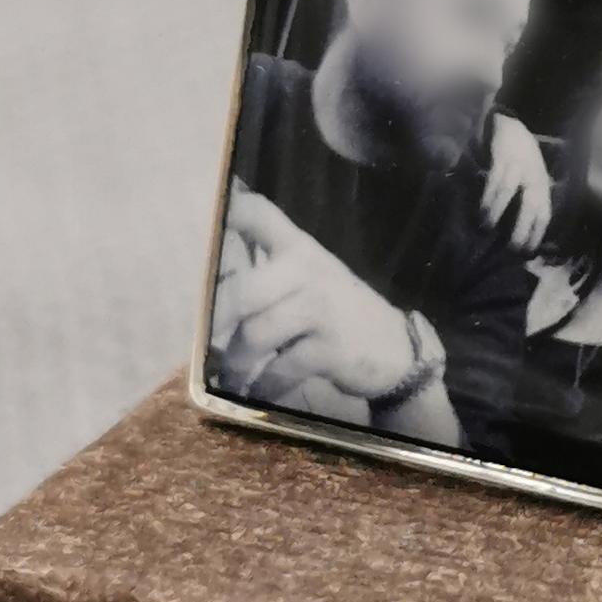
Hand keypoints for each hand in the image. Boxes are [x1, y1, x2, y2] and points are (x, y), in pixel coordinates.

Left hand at [214, 190, 440, 426]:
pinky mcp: (329, 350)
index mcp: (300, 248)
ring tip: (233, 374)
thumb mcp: (313, 277)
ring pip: (256, 335)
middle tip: (204, 339)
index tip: (205, 222)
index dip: (228, 212)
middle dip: (217, 321)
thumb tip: (213, 277)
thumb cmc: (340, 311)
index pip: (259, 214)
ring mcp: (321, 310)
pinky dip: (266, 384)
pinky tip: (261, 389)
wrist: (397, 349)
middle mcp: (308, 271)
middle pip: (244, 290)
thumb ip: (271, 269)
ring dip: (238, 362)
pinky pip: (280, 370)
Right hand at [482, 114, 553, 251]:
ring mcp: (518, 166)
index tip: (527, 253)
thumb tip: (517, 230)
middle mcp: (534, 177)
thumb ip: (528, 200)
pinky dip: (487, 194)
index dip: (537, 233)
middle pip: (531, 205)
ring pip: (508, 191)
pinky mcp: (502, 157)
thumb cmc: (522, 159)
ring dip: (497, 211)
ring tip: (486, 227)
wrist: (512, 124)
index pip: (544, 214)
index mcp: (542, 186)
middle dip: (522, 228)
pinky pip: (494, 178)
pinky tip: (481, 207)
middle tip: (510, 248)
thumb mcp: (532, 179)